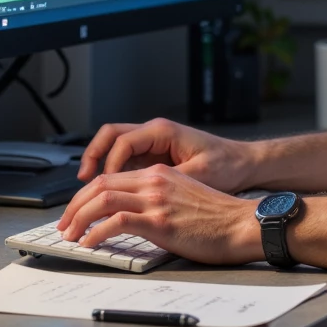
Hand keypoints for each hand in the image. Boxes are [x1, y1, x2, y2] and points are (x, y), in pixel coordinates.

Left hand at [57, 165, 259, 263]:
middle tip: (63, 226)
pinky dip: (96, 233)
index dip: (86, 195)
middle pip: (100, 185)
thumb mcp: (183, 197)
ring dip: (79, 218)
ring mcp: (156, 200)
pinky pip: (116, 222)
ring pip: (102, 200)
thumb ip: (158, 199)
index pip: (110, 177)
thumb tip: (131, 217)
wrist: (241, 224)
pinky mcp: (159, 221)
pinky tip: (89, 244)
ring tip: (70, 236)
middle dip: (74, 206)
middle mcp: (154, 181)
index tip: (76, 212)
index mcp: (159, 174)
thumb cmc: (217, 218)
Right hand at [76, 118, 252, 192]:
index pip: (123, 141)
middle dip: (93, 157)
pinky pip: (125, 161)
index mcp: (163, 131)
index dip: (108, 163)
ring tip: (87, 190)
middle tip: (81, 182)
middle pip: (110, 136)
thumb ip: (170, 181)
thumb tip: (145, 193)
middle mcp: (154, 133)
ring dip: (99, 165)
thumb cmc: (227, 165)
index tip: (100, 184)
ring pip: (114, 148)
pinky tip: (108, 195)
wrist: (245, 162)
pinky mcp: (154, 157)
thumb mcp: (200, 174)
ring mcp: (153, 144)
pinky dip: (113, 174)